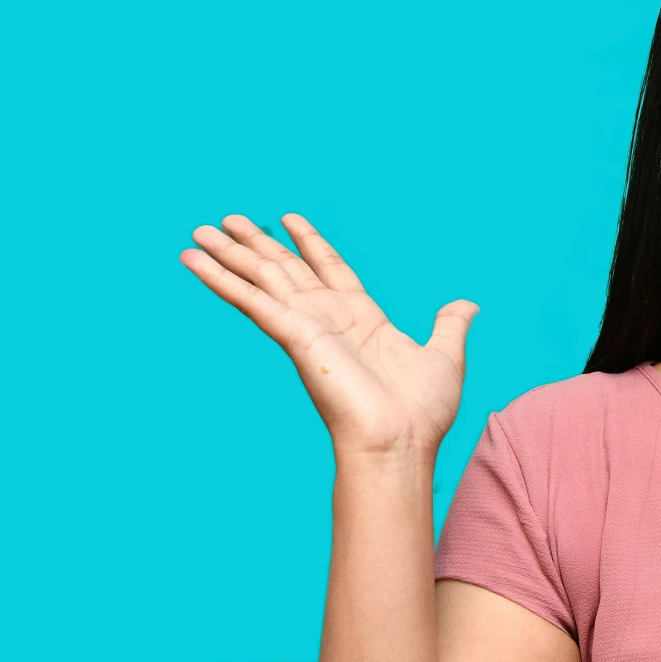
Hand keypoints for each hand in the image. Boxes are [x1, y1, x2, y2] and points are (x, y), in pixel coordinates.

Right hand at [181, 214, 474, 459]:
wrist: (400, 443)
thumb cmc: (422, 412)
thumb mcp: (444, 356)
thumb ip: (450, 325)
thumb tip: (467, 305)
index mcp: (362, 317)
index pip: (329, 268)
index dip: (309, 242)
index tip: (289, 217)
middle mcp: (329, 318)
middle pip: (285, 268)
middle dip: (256, 243)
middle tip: (226, 219)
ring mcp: (307, 326)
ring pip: (261, 278)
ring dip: (229, 254)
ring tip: (199, 230)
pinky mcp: (293, 337)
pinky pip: (251, 300)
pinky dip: (220, 279)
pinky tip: (193, 260)